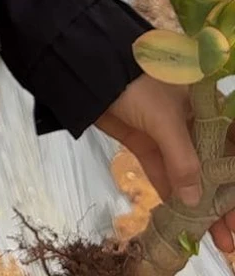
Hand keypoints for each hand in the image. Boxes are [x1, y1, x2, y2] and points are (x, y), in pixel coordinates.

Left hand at [96, 75, 234, 251]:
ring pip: (190, 171)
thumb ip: (184, 162)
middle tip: (229, 233)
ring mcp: (166, 131)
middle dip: (224, 199)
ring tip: (214, 236)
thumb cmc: (136, 85)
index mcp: (208, 106)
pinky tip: (182, 217)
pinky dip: (172, 191)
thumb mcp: (165, 121)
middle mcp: (193, 119)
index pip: (233, 145)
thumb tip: (195, 201)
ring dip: (200, 202)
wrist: (87, 69)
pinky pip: (163, 169)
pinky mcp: (144, 139)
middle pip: (216, 163)